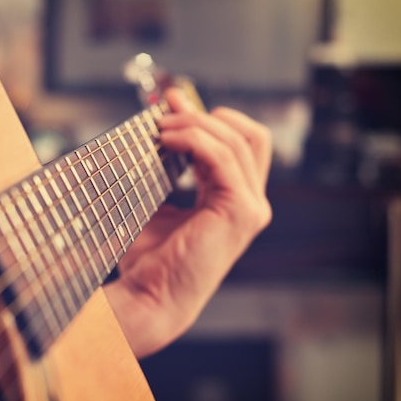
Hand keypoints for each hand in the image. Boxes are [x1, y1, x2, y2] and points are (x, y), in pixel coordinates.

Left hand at [103, 88, 272, 357]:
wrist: (149, 296)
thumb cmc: (150, 257)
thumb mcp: (160, 201)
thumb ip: (170, 168)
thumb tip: (161, 128)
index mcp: (234, 200)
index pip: (238, 144)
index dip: (207, 118)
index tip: (170, 104)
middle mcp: (251, 202)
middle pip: (250, 135)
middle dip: (206, 114)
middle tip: (166, 109)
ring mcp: (251, 208)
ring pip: (237, 140)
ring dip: (195, 124)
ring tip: (159, 127)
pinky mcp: (240, 212)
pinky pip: (224, 157)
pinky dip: (195, 139)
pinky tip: (167, 139)